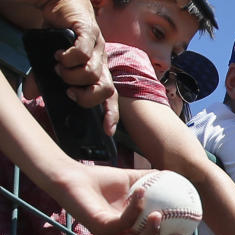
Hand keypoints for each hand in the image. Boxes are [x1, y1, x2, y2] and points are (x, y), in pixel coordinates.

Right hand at [39, 0, 118, 133]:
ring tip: (59, 68)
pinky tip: (59, 55)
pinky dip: (69, 58)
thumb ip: (44, 79)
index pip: (110, 98)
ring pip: (93, 73)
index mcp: (98, 73)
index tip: (107, 130)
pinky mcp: (89, 33)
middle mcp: (102, 63)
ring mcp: (98, 49)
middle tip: (68, 91)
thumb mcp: (52, 62)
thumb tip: (30, 95)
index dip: (111, 115)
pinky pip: (83, 52)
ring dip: (72, 76)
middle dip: (86, 97)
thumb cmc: (60, 37)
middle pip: (106, 90)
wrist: (63, 6)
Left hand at [59, 165, 185, 234]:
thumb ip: (155, 181)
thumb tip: (180, 179)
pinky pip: (122, 221)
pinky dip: (135, 208)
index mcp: (130, 233)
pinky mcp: (99, 226)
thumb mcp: (135, 180)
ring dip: (152, 233)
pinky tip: (142, 192)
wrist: (73, 177)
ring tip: (161, 215)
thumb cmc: (102, 180)